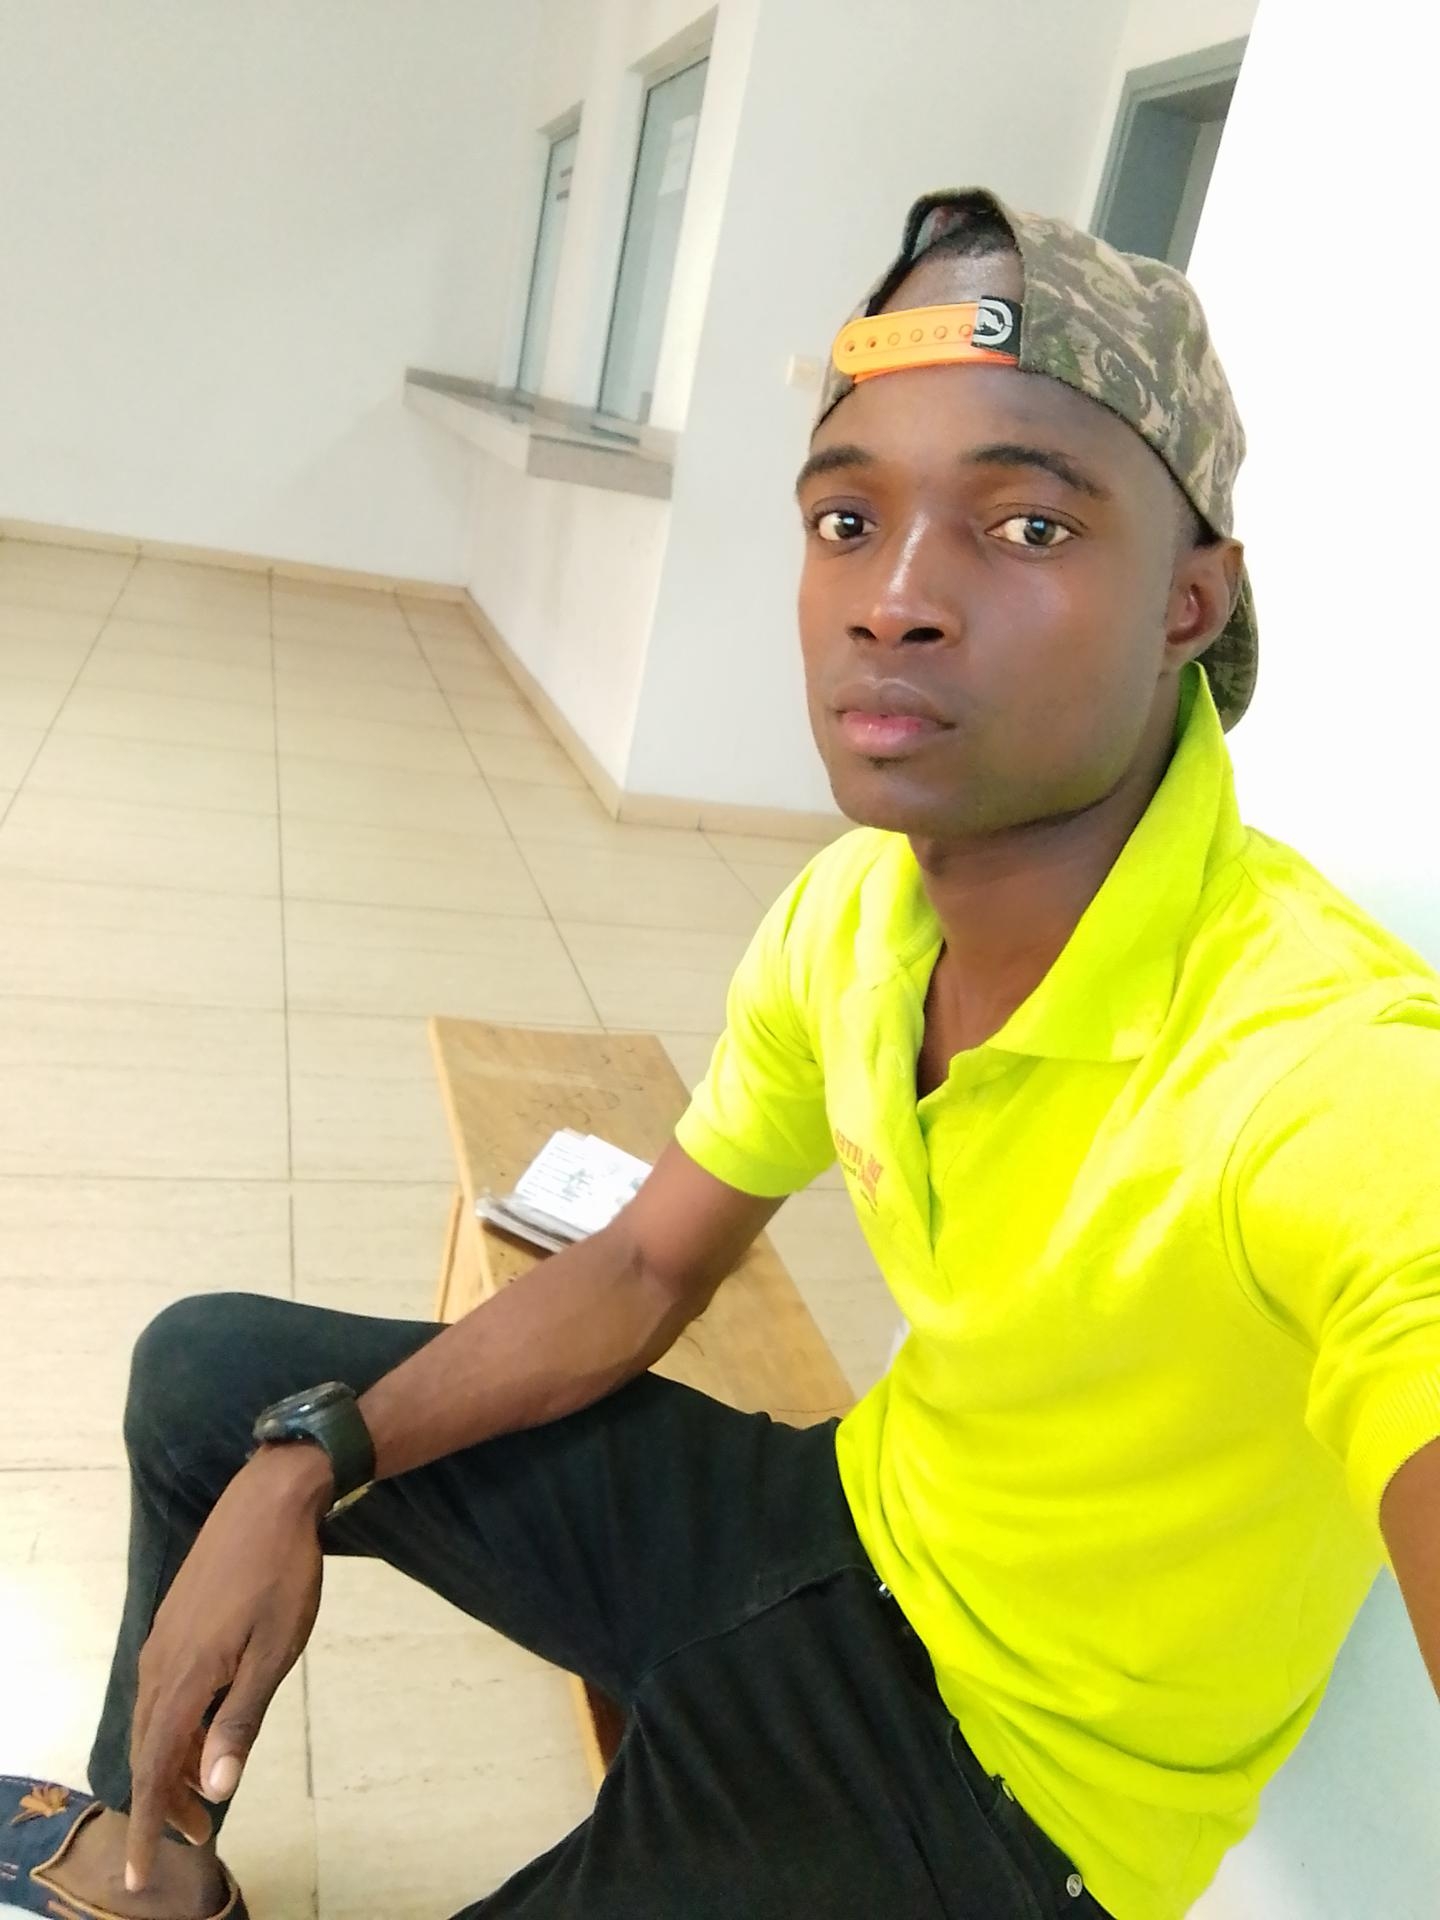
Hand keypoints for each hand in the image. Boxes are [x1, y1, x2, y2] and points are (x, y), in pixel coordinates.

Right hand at [125, 1445, 332, 1891]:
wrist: (270, 1502)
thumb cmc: (283, 1576)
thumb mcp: (274, 1653)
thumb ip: (242, 1721)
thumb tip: (216, 1787)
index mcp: (184, 1677)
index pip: (155, 1768)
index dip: (149, 1823)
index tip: (140, 1874)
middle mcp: (161, 1663)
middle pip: (149, 1750)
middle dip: (166, 1800)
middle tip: (197, 1834)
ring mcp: (164, 1641)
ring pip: (154, 1721)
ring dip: (173, 1762)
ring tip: (204, 1793)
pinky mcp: (174, 1625)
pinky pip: (162, 1693)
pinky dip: (176, 1726)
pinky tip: (204, 1729)